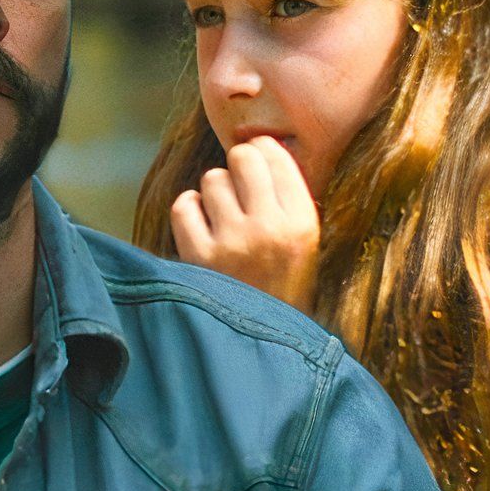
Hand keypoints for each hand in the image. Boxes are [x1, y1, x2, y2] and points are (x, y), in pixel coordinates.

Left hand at [170, 136, 320, 313]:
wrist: (263, 344)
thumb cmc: (283, 288)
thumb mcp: (306, 244)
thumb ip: (289, 199)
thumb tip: (262, 146)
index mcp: (303, 223)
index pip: (276, 156)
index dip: (262, 151)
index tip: (257, 158)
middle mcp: (269, 228)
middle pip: (242, 157)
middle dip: (238, 166)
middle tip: (238, 186)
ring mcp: (232, 242)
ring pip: (211, 179)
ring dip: (214, 192)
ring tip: (223, 216)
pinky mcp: (199, 257)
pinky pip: (183, 205)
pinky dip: (189, 211)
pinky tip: (201, 226)